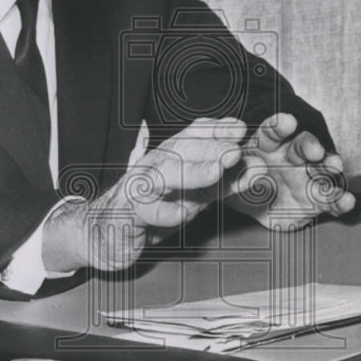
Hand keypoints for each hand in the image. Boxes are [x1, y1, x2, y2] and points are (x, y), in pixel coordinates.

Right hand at [43, 117, 245, 271]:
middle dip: (210, 147)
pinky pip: (146, 210)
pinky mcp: (127, 214)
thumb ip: (223, 183)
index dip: (216, 129)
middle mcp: (153, 167)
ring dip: (193, 171)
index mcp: (169, 158)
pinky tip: (185, 214)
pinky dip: (166, 212)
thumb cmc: (150, 210)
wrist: (102, 233)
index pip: (192, 135)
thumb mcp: (193, 196)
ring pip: (165, 174)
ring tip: (219, 170)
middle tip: (237, 148)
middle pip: (181, 150)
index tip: (241, 127)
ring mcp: (138, 189)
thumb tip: (259, 167)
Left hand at [226, 113, 355, 228]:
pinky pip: (331, 200)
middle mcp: (291, 157)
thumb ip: (231, 172)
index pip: (271, 132)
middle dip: (309, 146)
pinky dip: (340, 201)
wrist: (251, 207)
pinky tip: (346, 201)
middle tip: (313, 151)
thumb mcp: (226, 176)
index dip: (279, 127)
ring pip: (321, 170)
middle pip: (302, 146)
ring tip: (334, 167)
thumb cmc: (238, 183)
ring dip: (329, 167)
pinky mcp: (317, 200)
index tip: (287, 122)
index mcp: (266, 145)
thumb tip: (235, 164)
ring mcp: (306, 177)